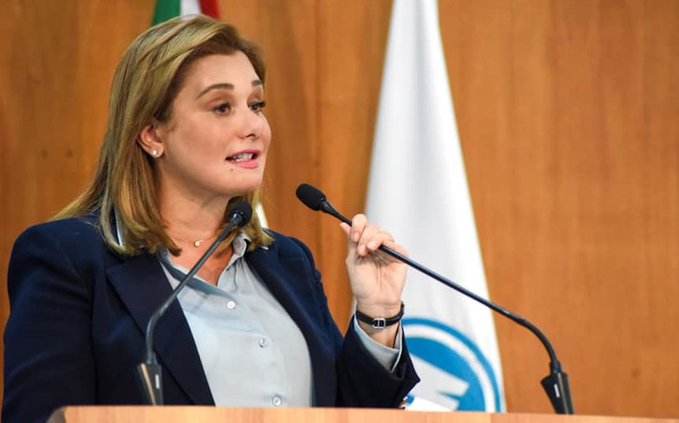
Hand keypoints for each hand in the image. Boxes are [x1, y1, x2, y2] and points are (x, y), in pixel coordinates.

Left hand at [340, 214, 407, 345]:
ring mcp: (389, 249)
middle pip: (372, 227)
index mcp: (364, 243)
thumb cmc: (362, 284)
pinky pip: (395, 244)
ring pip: (383, 233)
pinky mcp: (400, 256)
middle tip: (360, 250)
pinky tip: (378, 250)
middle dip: (364, 235)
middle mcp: (377, 244)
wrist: (374, 301)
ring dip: (372, 238)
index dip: (358, 225)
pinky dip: (385, 243)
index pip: (363, 224)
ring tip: (366, 251)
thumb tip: (343, 224)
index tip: (353, 236)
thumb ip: (351, 242)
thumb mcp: (353, 261)